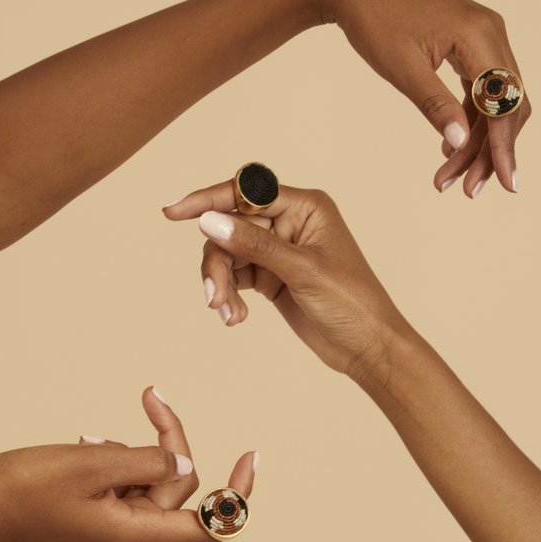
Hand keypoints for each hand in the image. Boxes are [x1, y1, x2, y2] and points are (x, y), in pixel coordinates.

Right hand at [0, 386, 255, 541]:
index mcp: (138, 535)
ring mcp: (115, 539)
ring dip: (132, 454)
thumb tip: (183, 463)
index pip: (210, 523)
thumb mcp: (97, 462)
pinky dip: (117, 467)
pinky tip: (88, 451)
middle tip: (151, 398)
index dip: (237, 494)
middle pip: (175, 486)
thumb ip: (149, 461)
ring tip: (92, 443)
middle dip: (165, 443)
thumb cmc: (28, 486)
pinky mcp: (100, 530)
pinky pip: (126, 493)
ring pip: (149, 486)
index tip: (250, 458)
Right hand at [164, 183, 401, 382]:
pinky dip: (230, 296)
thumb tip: (210, 221)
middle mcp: (289, 222)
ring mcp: (278, 250)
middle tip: (214, 297)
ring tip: (228, 314)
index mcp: (305, 207)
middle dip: (217, 262)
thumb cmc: (352, 303)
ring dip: (222, 283)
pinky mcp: (271, 276)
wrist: (367, 348)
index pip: (246, 192)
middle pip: (229, 228)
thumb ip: (255, 245)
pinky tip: (236, 317)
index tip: (173, 212)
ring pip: (227, 254)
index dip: (207, 200)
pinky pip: (235, 276)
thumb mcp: (302, 272)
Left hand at [315, 0, 529, 195]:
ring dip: (476, 141)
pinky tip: (449, 148)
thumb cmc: (373, 19)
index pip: (504, 102)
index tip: (505, 184)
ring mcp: (482, 35)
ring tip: (448, 178)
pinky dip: (467, 120)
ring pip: (494, 101)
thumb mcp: (402, 69)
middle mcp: (490, 32)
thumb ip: (434, 106)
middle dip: (490, 152)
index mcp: (479, 35)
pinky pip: (480, 88)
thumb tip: (462, 144)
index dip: (505, 147)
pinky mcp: (468, 41)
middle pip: (507, 105)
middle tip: (467, 190)